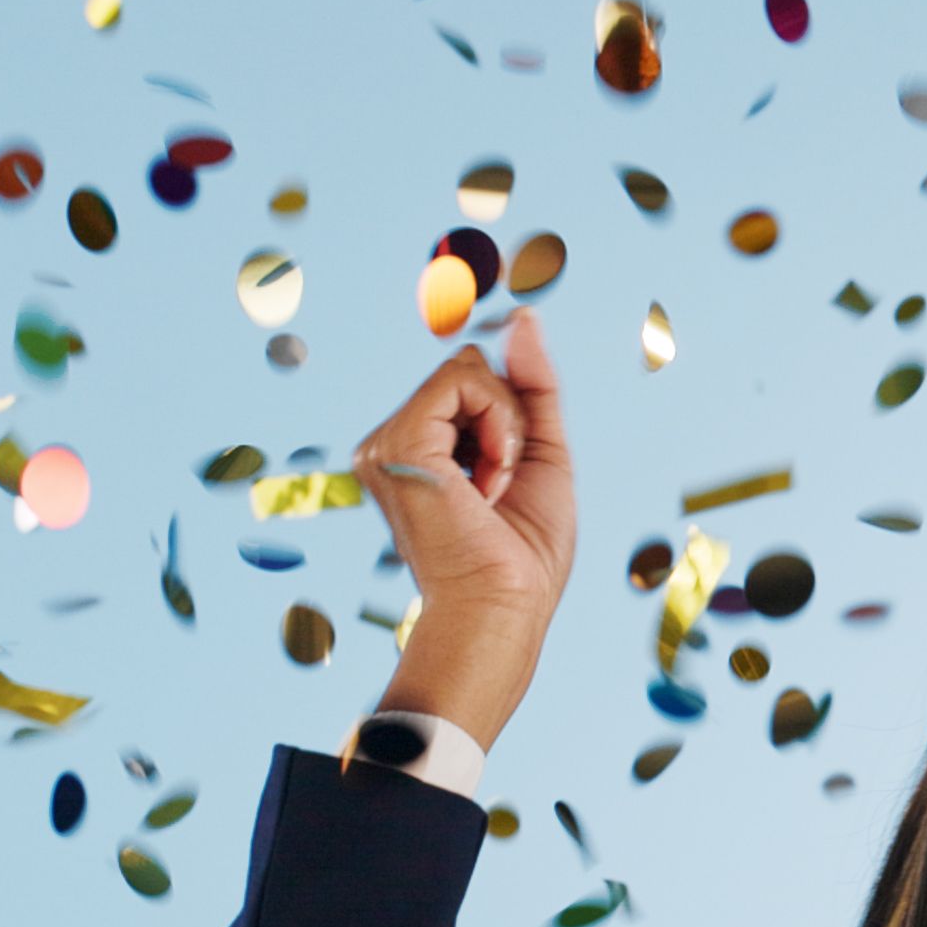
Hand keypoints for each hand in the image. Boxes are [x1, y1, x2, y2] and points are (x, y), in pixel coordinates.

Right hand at [354, 307, 577, 741]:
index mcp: (416, 450)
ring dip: (507, 428)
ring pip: (468, 371)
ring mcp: (386, 441)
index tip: (508, 481)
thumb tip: (524, 316)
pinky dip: (500, 428)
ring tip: (493, 491)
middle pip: (469, 370)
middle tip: (501, 490)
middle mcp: (389, 442)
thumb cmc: (523, 555)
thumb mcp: (540, 453)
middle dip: (509, 421)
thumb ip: (533, 385)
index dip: (509, 418)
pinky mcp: (398, 442)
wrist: (503, 610)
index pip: (470, 382)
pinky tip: (489, 484)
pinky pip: (464, 382)